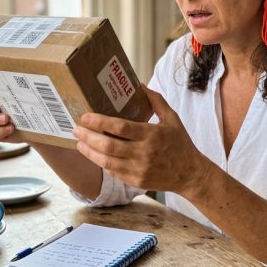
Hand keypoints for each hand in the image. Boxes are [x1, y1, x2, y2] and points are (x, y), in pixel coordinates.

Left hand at [72, 85, 211, 194]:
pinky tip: (94, 154)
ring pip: (106, 162)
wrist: (190, 174)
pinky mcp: (136, 182)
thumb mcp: (172, 118)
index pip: (120, 127)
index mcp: (151, 135)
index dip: (100, 122)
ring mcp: (139, 170)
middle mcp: (144, 153)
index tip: (85, 117)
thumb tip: (139, 84)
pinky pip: (113, 172)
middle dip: (88, 136)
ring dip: (89, 151)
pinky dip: (101, 163)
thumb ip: (156, 100)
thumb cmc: (180, 143)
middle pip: (108, 145)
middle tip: (77, 129)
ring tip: (79, 142)